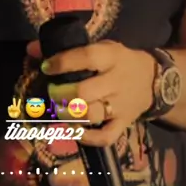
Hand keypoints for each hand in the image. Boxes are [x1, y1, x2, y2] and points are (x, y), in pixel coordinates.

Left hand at [26, 39, 154, 145]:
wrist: (154, 80)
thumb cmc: (119, 61)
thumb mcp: (100, 48)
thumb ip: (66, 49)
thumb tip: (31, 48)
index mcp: (111, 57)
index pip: (86, 58)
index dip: (63, 63)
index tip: (46, 67)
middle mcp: (116, 81)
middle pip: (84, 92)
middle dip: (60, 94)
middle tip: (52, 92)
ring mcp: (121, 105)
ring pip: (92, 115)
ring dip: (68, 115)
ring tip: (58, 110)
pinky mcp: (123, 123)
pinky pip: (106, 136)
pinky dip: (87, 138)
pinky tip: (74, 131)